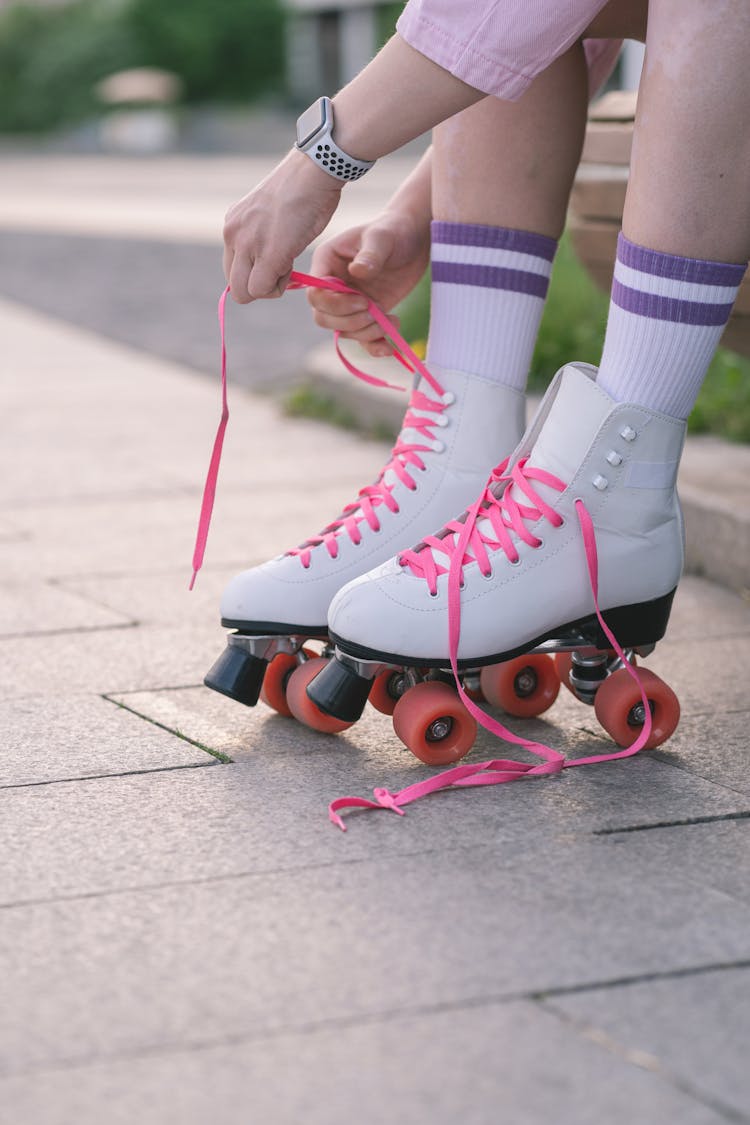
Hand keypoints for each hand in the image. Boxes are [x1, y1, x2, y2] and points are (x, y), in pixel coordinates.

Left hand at [223, 148, 342, 302]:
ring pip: (245, 293)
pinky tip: (292, 262)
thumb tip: (268, 263)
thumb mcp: (269, 215)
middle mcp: (232, 235)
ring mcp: (247, 244)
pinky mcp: (267, 255)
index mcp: (232, 224)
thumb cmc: (302, 189)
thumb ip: (260, 237)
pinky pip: (262, 289)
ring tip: (288, 263)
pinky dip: (279, 286)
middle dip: (259, 286)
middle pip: (234, 286)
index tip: (275, 260)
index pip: (232, 268)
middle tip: (281, 267)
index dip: (255, 274)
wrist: (314, 173)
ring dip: (269, 287)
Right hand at [308, 210, 429, 355]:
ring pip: (343, 331)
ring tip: (390, 321)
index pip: (316, 295)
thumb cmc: (393, 231)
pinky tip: (389, 347)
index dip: (336, 305)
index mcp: (326, 263)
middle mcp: (332, 286)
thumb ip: (370, 255)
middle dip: (350, 322)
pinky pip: (362, 338)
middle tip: (375, 312)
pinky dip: (374, 346)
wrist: (414, 240)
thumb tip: (358, 271)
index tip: (363, 301)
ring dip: (366, 333)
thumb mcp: (382, 237)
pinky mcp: (366, 314)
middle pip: (324, 318)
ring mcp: (348, 303)